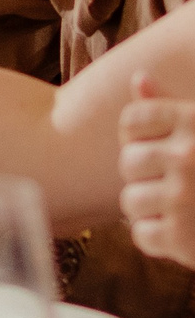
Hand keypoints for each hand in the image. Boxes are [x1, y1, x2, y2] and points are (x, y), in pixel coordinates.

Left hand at [118, 76, 194, 266]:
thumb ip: (172, 109)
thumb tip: (139, 76)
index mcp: (193, 121)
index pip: (132, 121)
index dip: (142, 139)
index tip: (168, 151)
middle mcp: (188, 155)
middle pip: (128, 162)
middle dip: (150, 178)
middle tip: (185, 189)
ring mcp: (184, 197)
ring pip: (131, 200)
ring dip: (153, 211)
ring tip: (186, 212)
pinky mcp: (183, 238)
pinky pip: (142, 234)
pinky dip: (160, 240)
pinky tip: (187, 234)